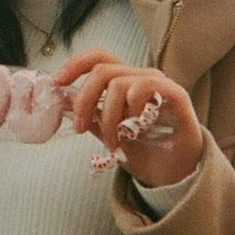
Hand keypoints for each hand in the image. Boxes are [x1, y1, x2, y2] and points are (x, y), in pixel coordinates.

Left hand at [55, 50, 203, 187]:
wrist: (176, 175)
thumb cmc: (146, 153)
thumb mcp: (109, 135)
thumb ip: (91, 118)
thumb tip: (64, 105)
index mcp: (126, 82)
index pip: (99, 59)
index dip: (75, 64)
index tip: (58, 81)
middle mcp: (142, 77)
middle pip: (102, 70)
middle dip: (84, 99)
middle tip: (80, 128)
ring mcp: (159, 84)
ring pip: (119, 83)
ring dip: (108, 117)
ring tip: (113, 142)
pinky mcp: (176, 94)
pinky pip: (145, 87)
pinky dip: (132, 108)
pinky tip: (134, 128)